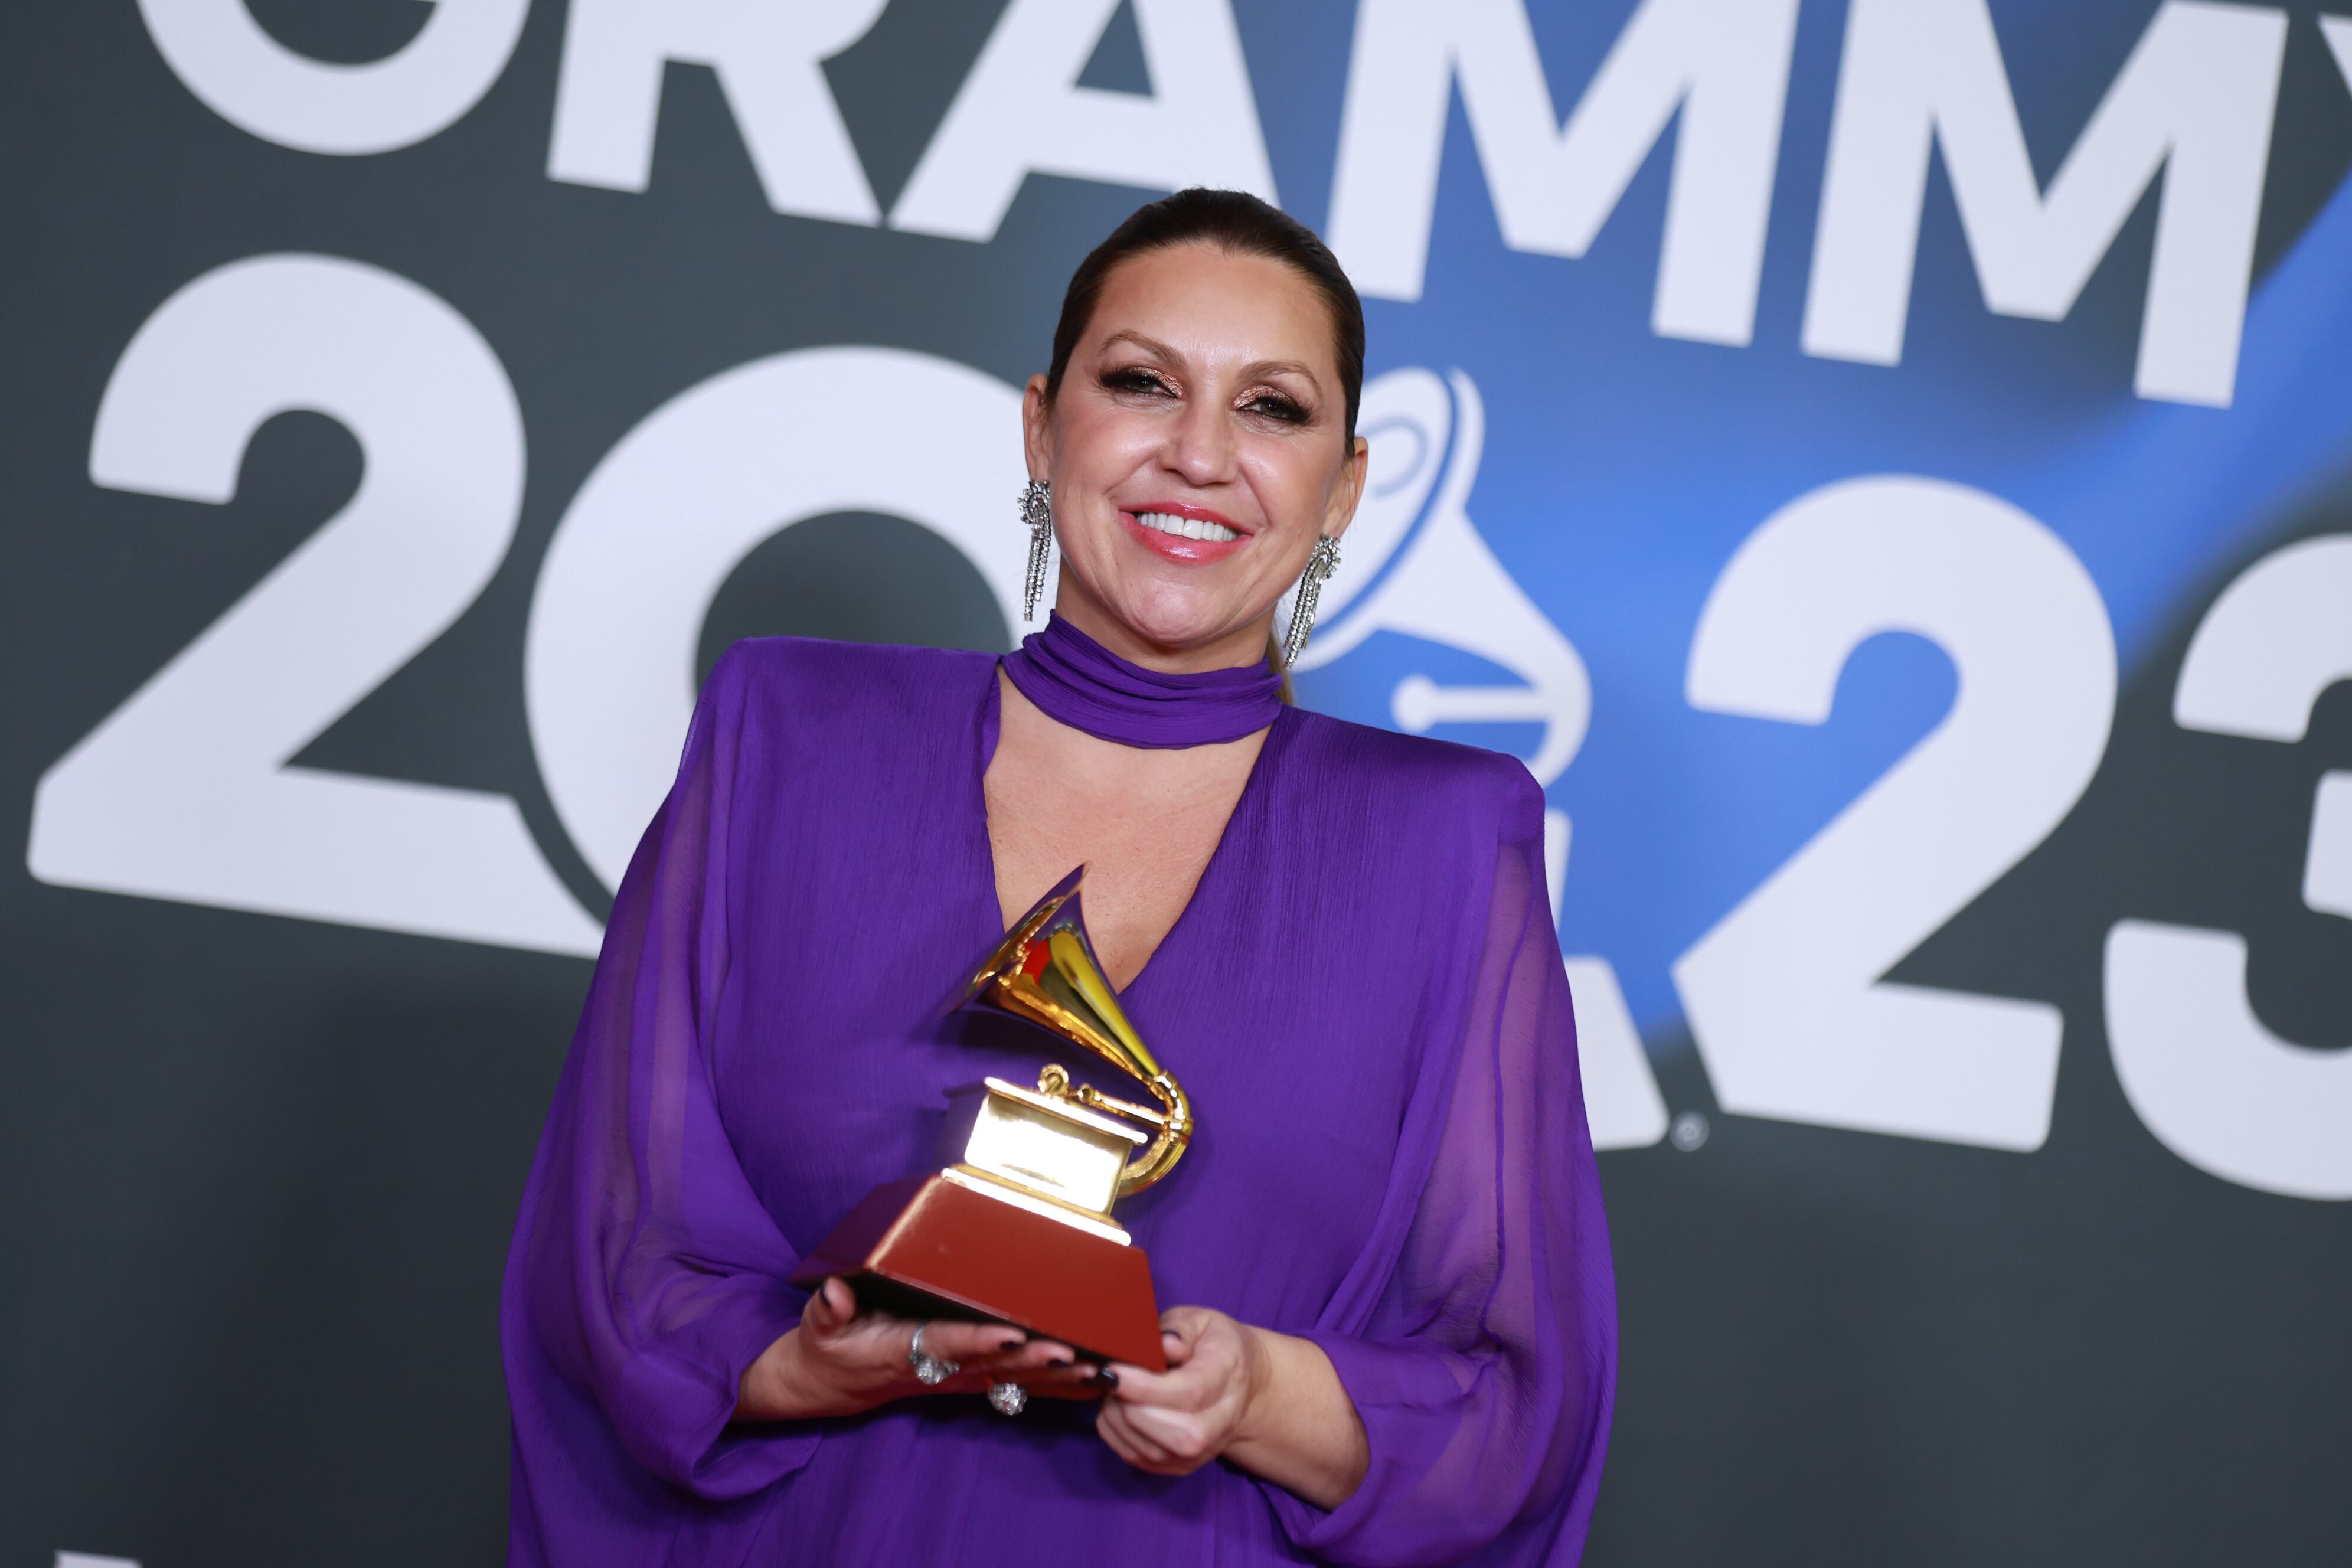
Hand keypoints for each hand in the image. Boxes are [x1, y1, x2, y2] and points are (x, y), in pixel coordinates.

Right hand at [735, 1277, 1100, 1420]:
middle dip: (1032, 1359)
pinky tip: (1091, 1381)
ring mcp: (956, 1377)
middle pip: (992, 1365)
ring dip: (1055, 1375)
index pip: (944, 1344)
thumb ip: (828, 1310)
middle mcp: (938, 1369)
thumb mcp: (819, 1329)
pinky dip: (1054, 1384)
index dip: (976, 1341)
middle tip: (1071, 1350)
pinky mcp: (968, 1379)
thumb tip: (833, 1291)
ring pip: (1012, 1378)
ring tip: (1096, 1367)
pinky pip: (1016, 1384)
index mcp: (903, 1351)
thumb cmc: (830, 1347)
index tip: (1009, 1333)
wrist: (831, 1384)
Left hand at [1094, 1306, 1264, 1476]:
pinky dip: (1115, 1433)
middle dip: (1132, 1408)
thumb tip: (1163, 1345)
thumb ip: (1180, 1329)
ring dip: (1118, 1420)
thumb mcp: (1199, 1320)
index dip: (1146, 1387)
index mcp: (1229, 1376)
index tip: (1113, 1372)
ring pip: (1153, 1452)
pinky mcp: (1180, 1466)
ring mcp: (1203, 1451)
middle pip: (1179, 1434)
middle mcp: (1223, 1421)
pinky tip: (1117, 1406)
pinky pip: (1136, 1458)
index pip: (1191, 1393)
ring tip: (1114, 1389)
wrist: (1237, 1382)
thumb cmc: (1211, 1345)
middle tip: (1111, 1379)